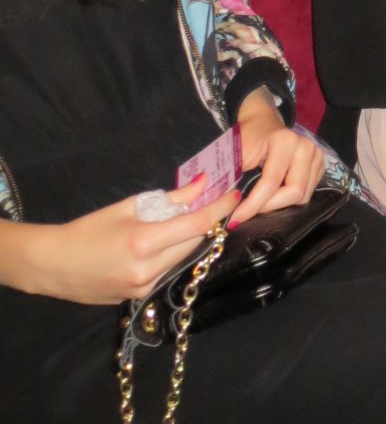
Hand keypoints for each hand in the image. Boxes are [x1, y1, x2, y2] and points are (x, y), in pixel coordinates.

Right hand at [19, 176, 238, 304]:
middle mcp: (148, 270)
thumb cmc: (89, 229)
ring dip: (188, 241)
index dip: (218, 209)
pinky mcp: (138, 298)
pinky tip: (161, 245)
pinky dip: (170, 256)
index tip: (234, 195)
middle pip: (194, 244)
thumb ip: (170, 198)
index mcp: (144, 242)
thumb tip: (201, 185)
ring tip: (183, 223)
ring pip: (181, 260)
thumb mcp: (128, 206)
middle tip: (211, 205)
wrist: (54, 266)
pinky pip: (166, 273)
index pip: (195, 225)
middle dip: (205, 224)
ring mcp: (143, 288)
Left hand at [232, 89, 324, 224]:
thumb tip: (226, 209)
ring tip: (260, 203)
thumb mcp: (236, 154)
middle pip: (294, 192)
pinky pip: (307, 194)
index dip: (252, 205)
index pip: (271, 183)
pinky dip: (289, 200)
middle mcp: (306, 147)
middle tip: (248, 213)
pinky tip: (274, 195)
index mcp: (285, 140)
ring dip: (279, 205)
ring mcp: (316, 156)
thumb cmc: (248, 138)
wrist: (263, 122)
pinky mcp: (320, 166)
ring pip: (303, 197)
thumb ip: (233, 179)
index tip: (235, 219)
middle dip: (269, 207)